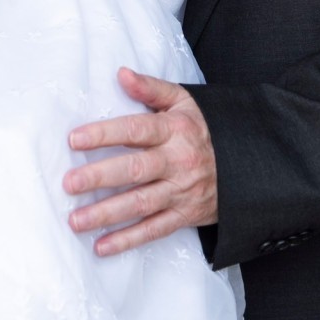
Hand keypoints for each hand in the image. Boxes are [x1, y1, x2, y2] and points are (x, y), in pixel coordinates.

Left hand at [62, 68, 216, 254]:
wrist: (251, 162)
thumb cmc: (206, 128)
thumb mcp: (184, 100)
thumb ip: (151, 88)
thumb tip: (121, 74)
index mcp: (174, 130)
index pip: (134, 130)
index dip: (104, 134)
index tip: (74, 139)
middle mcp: (178, 161)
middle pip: (134, 170)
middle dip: (99, 177)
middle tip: (69, 183)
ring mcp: (182, 191)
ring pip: (141, 203)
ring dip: (107, 214)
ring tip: (75, 220)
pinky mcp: (186, 215)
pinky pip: (154, 230)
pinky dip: (128, 240)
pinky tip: (101, 245)